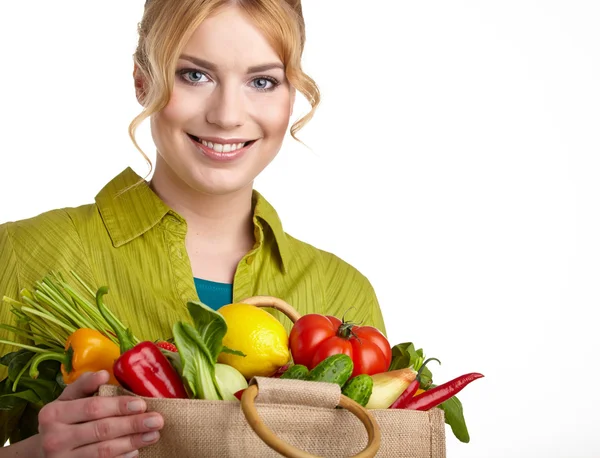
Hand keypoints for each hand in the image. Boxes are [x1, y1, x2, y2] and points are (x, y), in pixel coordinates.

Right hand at [37, 370, 162, 456]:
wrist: (44, 450)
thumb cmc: (62, 419)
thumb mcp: (67, 399)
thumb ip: (84, 384)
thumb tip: (104, 374)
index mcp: (54, 414)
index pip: (93, 408)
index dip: (119, 406)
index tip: (142, 404)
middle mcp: (54, 438)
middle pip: (102, 430)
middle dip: (133, 424)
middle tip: (157, 420)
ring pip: (104, 451)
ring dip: (132, 442)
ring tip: (153, 434)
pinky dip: (121, 457)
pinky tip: (136, 451)